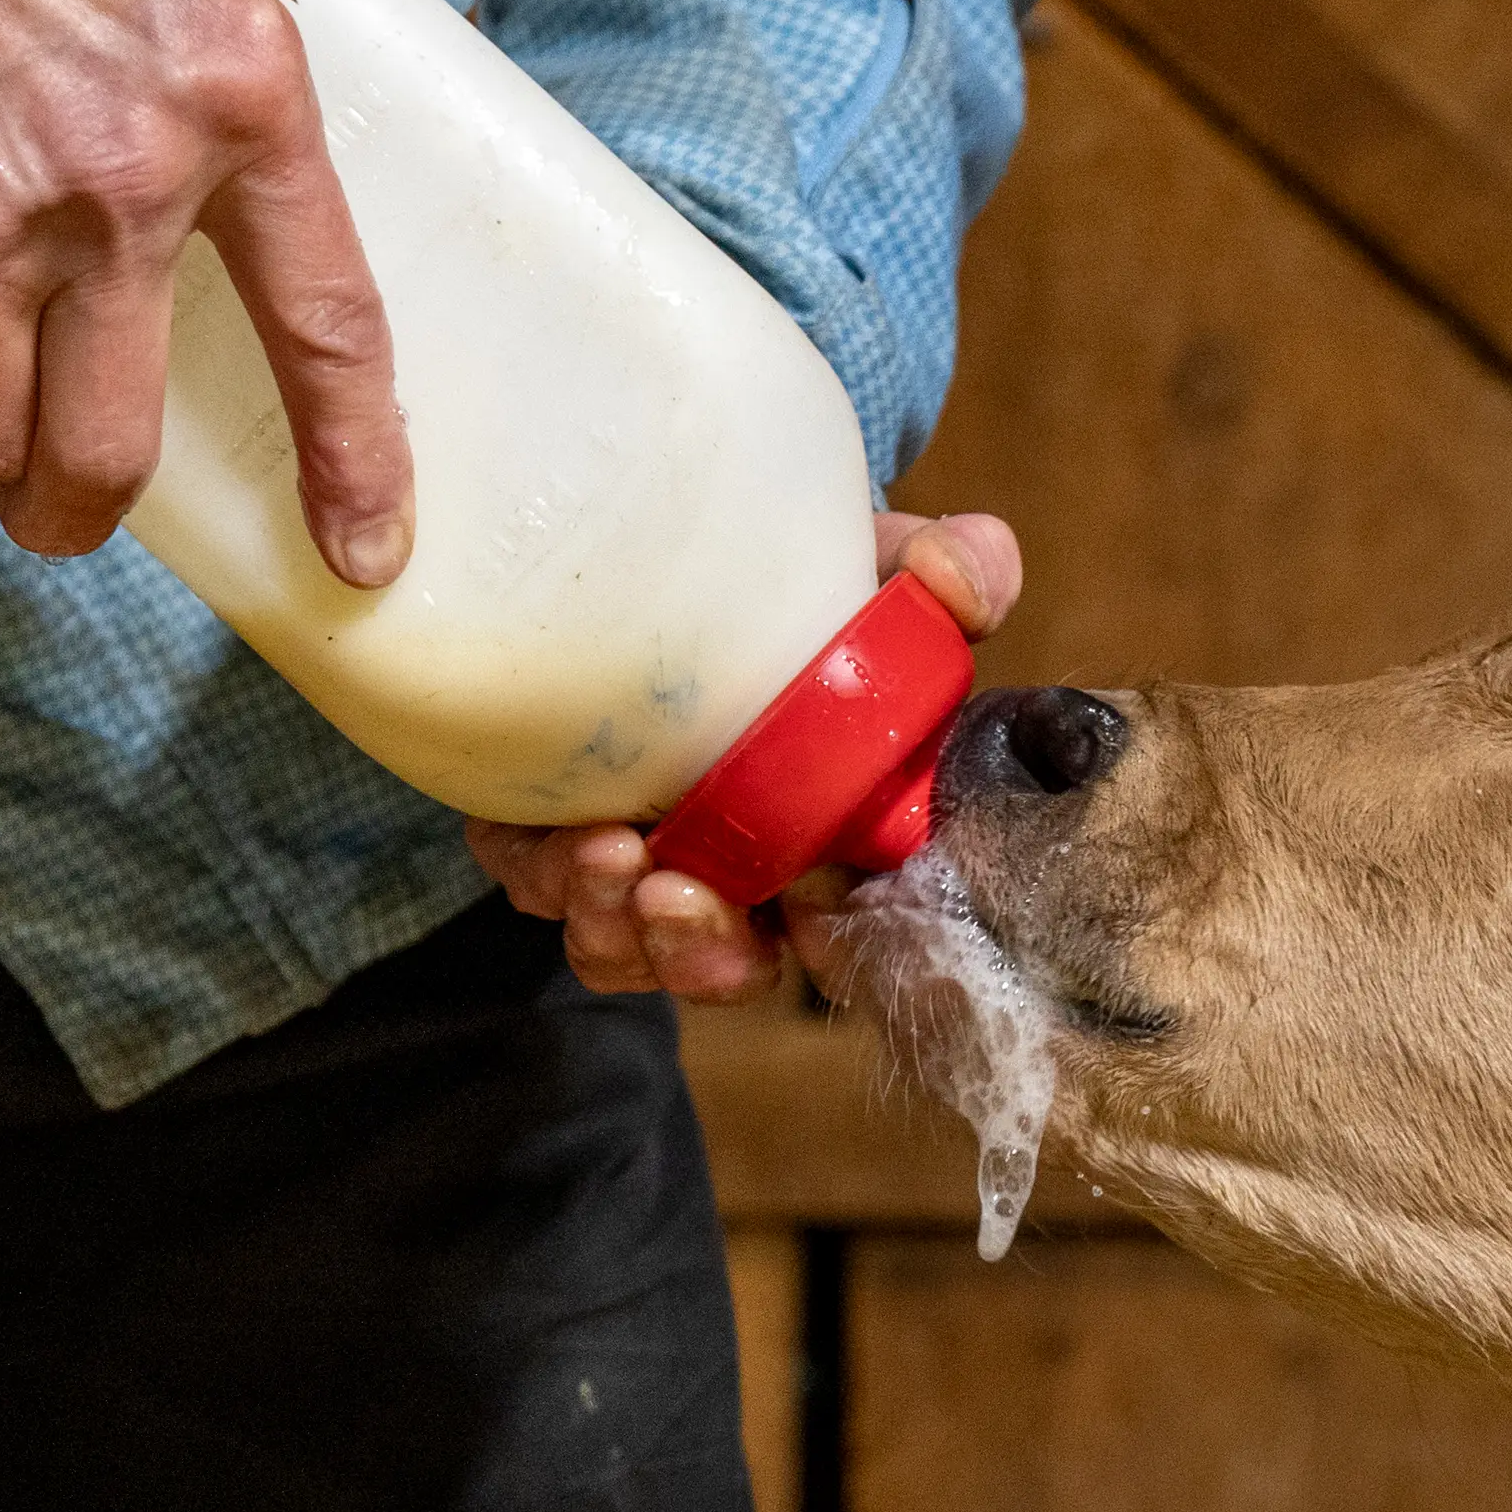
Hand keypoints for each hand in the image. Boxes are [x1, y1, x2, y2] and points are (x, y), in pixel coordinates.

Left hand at [467, 512, 1025, 1004]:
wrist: (657, 549)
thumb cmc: (792, 583)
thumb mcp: (873, 567)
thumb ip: (940, 570)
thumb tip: (970, 576)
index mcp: (829, 834)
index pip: (844, 934)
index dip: (832, 951)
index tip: (811, 915)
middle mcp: (738, 867)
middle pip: (728, 961)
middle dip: (704, 952)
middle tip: (679, 895)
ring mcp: (641, 857)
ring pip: (626, 945)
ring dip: (616, 925)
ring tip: (607, 854)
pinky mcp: (546, 830)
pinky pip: (540, 885)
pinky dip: (547, 875)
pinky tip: (556, 832)